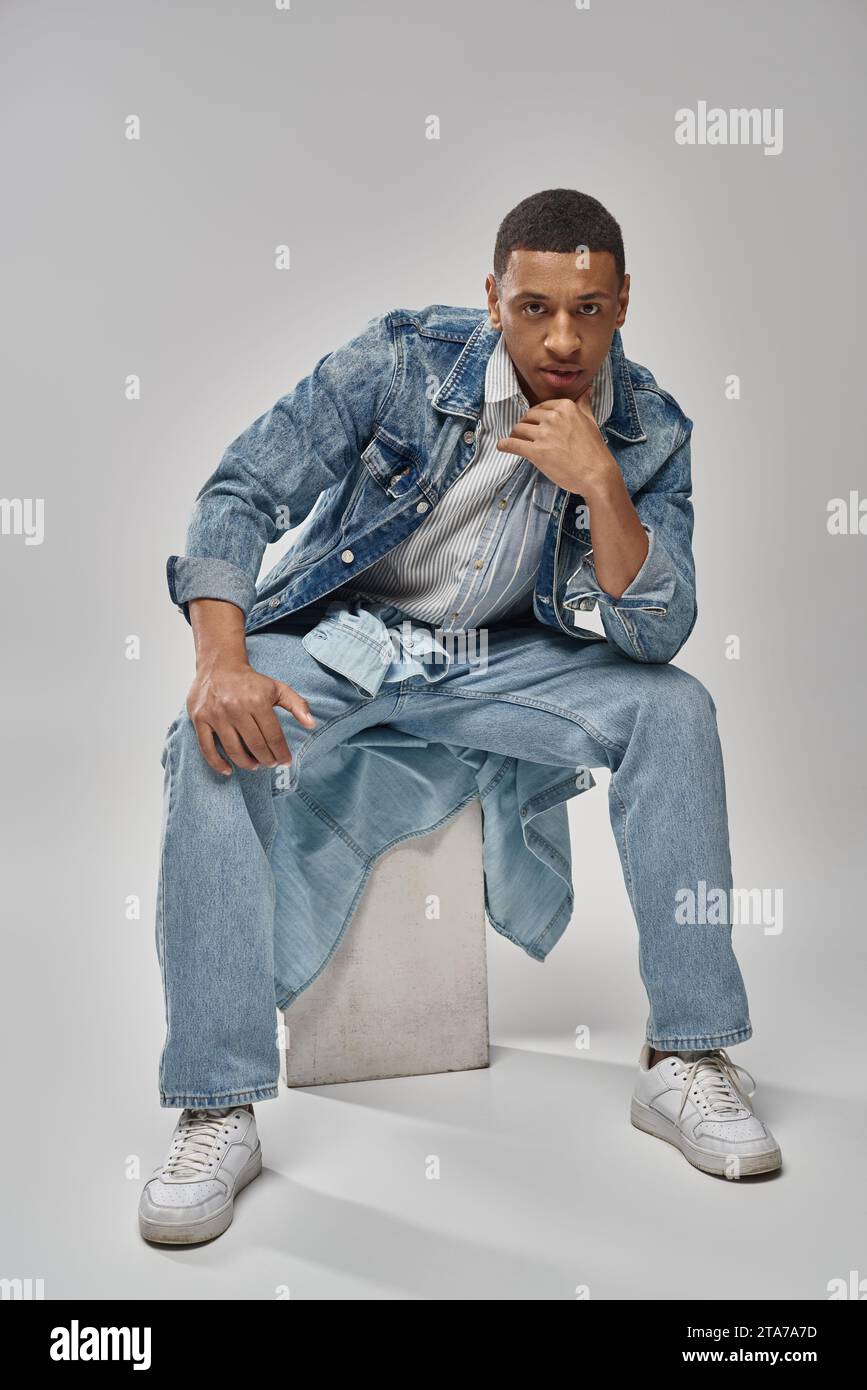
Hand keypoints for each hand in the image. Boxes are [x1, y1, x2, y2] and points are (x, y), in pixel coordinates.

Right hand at [186, 659, 316, 776]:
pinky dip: (217, 763)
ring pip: (233, 750)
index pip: (273, 735)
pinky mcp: (200, 719)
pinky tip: (228, 770)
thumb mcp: (277, 688)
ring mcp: (216, 715)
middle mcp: (236, 708)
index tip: (285, 761)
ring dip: (246, 763)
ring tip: (255, 765)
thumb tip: (311, 724)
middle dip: (266, 759)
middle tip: (270, 763)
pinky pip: (207, 748)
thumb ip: (297, 705)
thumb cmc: (250, 681)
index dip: (281, 752)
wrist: (219, 666)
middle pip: (255, 745)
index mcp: (257, 700)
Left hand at [495, 387, 612, 492]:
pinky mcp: (536, 452)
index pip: (540, 407)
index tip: (535, 425)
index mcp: (566, 407)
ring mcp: (544, 434)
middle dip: (525, 426)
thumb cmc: (594, 450)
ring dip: (515, 435)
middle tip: (525, 435)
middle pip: (527, 417)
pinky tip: (501, 447)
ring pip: (518, 429)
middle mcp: (554, 417)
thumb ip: (583, 404)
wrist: (597, 474)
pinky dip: (504, 445)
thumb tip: (587, 389)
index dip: (535, 417)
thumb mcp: (590, 421)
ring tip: (516, 442)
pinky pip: (512, 444)